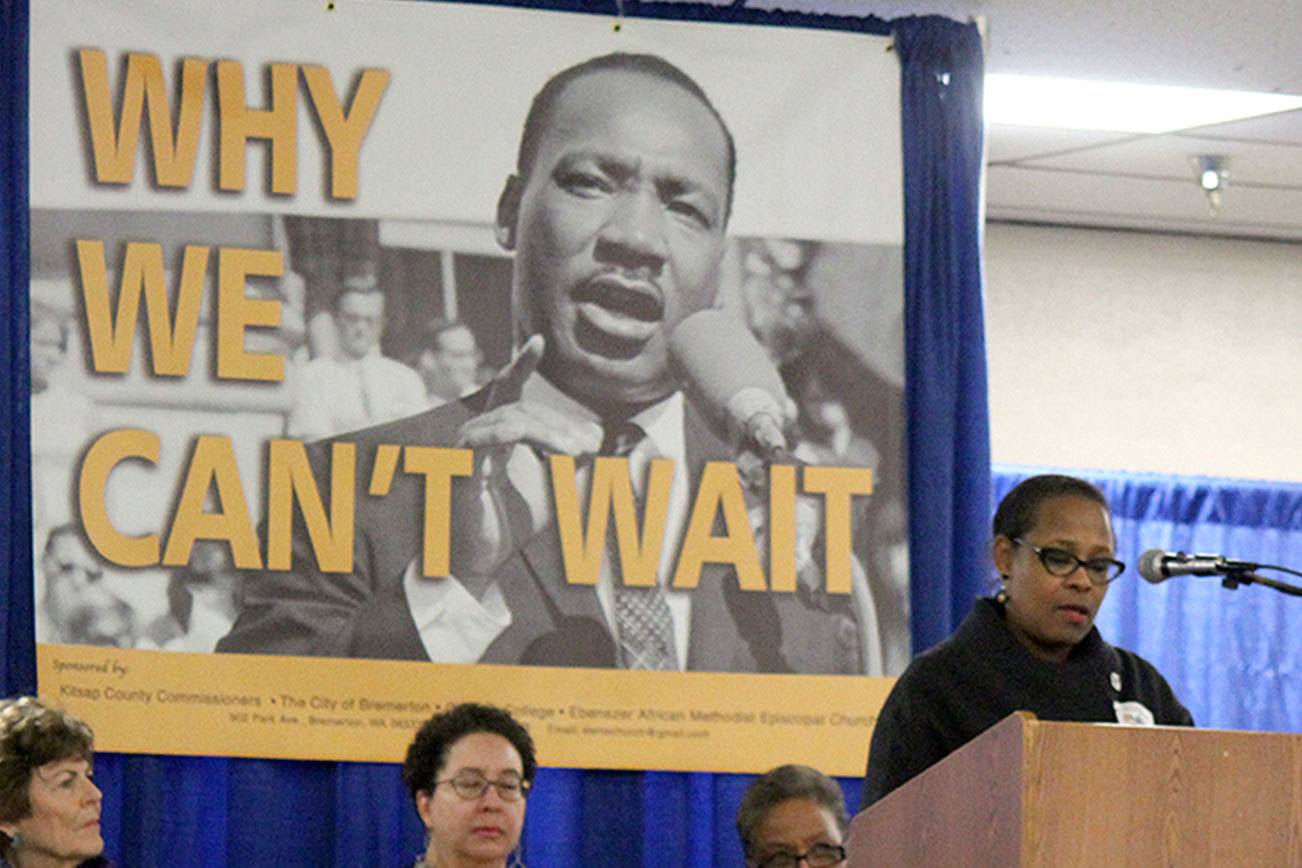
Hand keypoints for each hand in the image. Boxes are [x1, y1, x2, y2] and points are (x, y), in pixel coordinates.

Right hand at [448, 336, 601, 578]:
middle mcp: (477, 436)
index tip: (537, 339)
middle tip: (592, 447)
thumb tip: (598, 442)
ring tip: (577, 454)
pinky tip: (542, 445)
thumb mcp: (554, 489)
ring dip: (552, 434)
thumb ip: (572, 464)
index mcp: (495, 436)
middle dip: (562, 425)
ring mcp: (465, 449)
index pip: (508, 391)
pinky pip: (485, 439)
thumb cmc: (511, 525)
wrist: (480, 563)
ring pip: (513, 420)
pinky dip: (515, 436)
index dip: (521, 365)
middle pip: (524, 410)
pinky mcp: (459, 467)